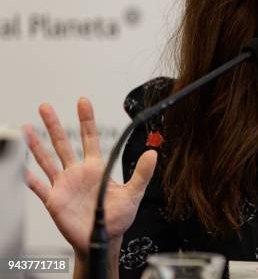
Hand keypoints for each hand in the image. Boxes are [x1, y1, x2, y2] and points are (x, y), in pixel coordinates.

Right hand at [23, 97, 156, 257]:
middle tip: (46, 107)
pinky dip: (29, 178)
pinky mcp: (54, 200)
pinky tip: (21, 168)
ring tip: (27, 129)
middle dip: (54, 125)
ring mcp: (64, 184)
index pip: (90, 137)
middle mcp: (78, 172)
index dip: (87, 119)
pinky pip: (39, 187)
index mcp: (96, 167)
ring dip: (37, 145)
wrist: (104, 238)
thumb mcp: (134, 193)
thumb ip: (142, 173)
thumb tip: (153, 154)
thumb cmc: (118, 217)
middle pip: (63, 143)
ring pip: (48, 160)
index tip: (83, 101)